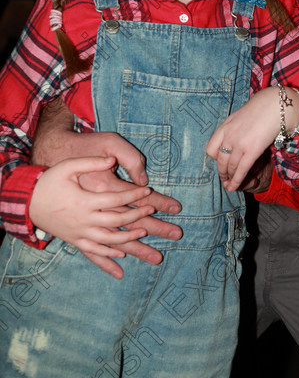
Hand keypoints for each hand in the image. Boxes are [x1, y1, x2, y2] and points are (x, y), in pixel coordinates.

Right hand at [29, 157, 154, 258]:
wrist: (28, 201)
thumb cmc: (50, 180)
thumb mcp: (68, 167)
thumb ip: (91, 162)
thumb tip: (111, 160)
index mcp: (84, 201)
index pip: (116, 199)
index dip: (134, 195)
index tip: (148, 190)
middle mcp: (83, 220)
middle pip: (116, 221)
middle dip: (137, 217)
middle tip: (152, 210)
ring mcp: (79, 233)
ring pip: (108, 241)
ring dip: (128, 239)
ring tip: (143, 232)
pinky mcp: (74, 241)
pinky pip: (93, 253)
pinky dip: (108, 257)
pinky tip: (122, 257)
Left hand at [206, 86, 298, 190]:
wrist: (275, 105)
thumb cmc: (261, 108)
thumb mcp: (240, 116)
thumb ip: (234, 129)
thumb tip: (234, 138)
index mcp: (225, 126)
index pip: (211, 149)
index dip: (215, 158)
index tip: (220, 162)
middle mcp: (228, 136)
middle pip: (220, 160)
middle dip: (222, 172)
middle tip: (224, 180)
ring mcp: (239, 144)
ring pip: (230, 167)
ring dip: (229, 178)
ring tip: (230, 186)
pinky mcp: (251, 150)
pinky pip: (241, 169)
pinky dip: (237, 180)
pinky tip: (235, 186)